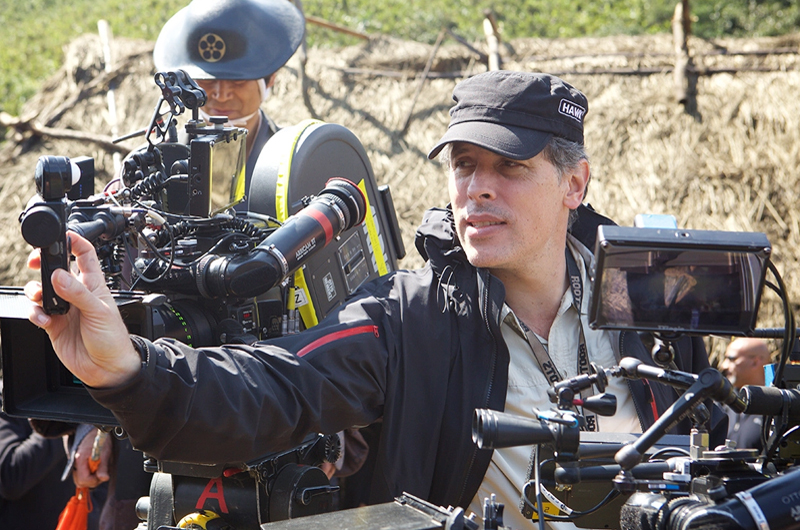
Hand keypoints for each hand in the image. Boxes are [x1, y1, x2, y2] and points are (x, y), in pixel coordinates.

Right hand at [25, 232, 141, 387]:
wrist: (107, 368)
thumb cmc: (113, 339)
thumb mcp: (99, 312)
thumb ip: (77, 293)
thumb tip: (58, 275)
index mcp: (94, 285)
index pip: (84, 255)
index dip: (74, 242)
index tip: (61, 234)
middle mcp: (77, 294)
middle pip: (55, 269)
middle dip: (42, 264)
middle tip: (34, 263)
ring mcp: (64, 308)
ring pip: (41, 290)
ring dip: (36, 292)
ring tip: (42, 300)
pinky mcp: (53, 324)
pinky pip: (37, 312)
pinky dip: (36, 314)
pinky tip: (45, 320)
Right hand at [72, 429, 111, 487]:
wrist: (95, 432)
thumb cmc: (100, 440)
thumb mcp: (105, 453)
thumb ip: (103, 467)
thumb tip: (104, 478)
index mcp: (80, 460)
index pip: (83, 480)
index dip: (94, 480)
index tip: (102, 475)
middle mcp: (76, 464)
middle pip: (81, 482)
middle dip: (93, 481)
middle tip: (102, 472)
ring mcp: (76, 465)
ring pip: (82, 481)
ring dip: (92, 478)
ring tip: (100, 468)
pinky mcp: (79, 466)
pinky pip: (83, 476)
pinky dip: (91, 475)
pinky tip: (97, 468)